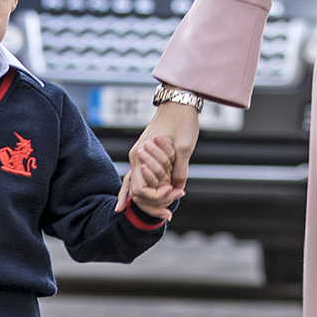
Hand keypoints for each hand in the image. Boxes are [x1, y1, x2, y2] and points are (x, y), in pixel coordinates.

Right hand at [116, 101, 199, 219]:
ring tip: (165, 213)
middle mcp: (135, 158)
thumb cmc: (181, 122)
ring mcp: (137, 156)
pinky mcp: (143, 155)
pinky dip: (138, 191)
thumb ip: (179, 170)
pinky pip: (138, 178)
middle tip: (170, 213)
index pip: (140, 190)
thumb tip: (178, 188)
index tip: (175, 193)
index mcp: (140, 156)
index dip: (157, 197)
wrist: (177, 103)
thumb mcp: (185, 147)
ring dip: (149, 200)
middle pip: (136, 192)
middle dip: (153, 204)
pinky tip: (131, 204)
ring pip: (135, 186)